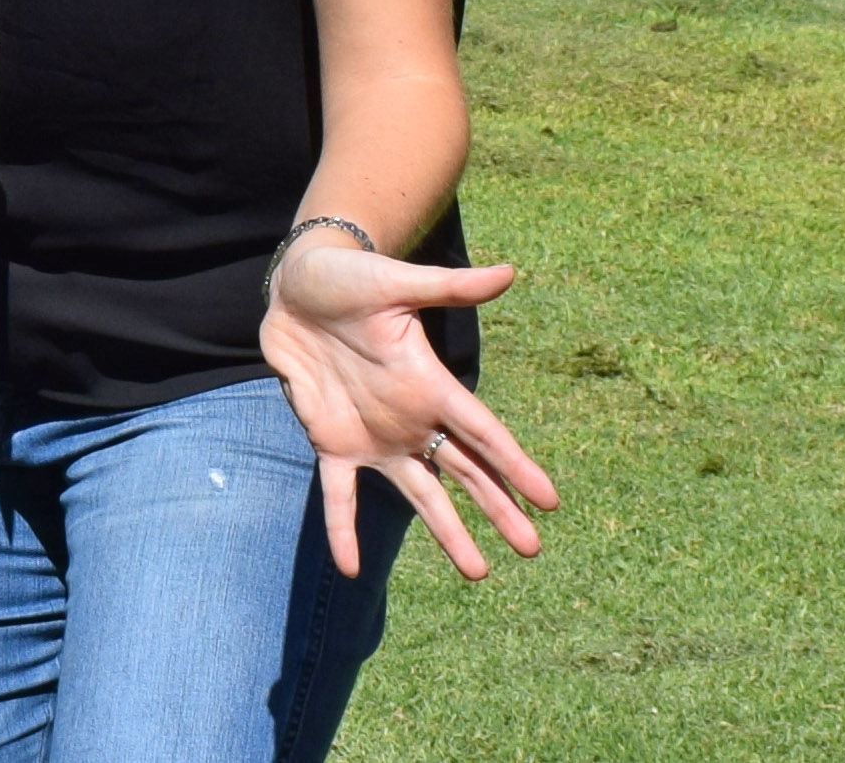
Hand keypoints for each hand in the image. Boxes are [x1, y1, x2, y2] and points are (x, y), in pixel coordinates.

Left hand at [259, 234, 559, 579]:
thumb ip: (449, 287)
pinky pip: (339, 496)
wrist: (296, 287)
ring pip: (419, 495)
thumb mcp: (397, 283)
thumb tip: (508, 273)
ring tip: (478, 571)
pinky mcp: (331, 443)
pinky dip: (342, 531)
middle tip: (532, 548)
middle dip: (498, 510)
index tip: (549, 500)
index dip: (516, 467)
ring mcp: (374, 436)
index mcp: (431, 384)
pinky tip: (350, 568)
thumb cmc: (350, 278)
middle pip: (465, 473)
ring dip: (446, 532)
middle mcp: (412, 418)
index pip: (484, 434)